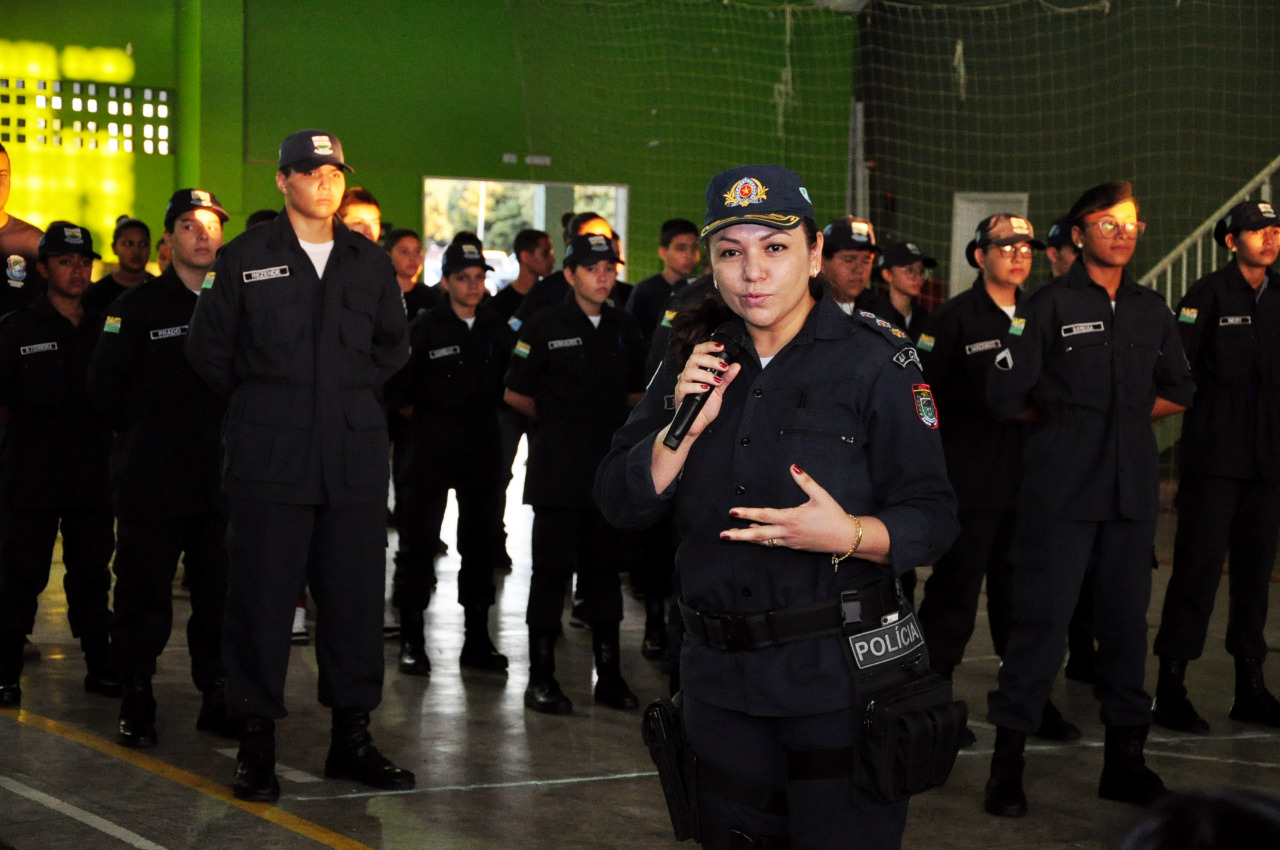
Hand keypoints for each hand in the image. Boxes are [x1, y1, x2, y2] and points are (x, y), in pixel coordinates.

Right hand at [672, 340, 741, 440]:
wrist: (696, 425)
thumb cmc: (705, 407)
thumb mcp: (719, 391)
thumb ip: (726, 378)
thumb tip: (736, 365)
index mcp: (697, 370)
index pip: (699, 352)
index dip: (708, 346)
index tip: (722, 346)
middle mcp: (688, 374)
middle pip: (694, 358)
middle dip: (710, 360)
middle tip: (723, 366)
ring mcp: (683, 384)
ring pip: (689, 371)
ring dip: (706, 375)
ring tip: (717, 382)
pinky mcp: (680, 395)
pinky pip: (685, 387)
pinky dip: (696, 386)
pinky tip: (706, 389)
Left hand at [720, 464, 888, 562]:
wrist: (845, 538)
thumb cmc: (833, 515)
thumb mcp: (821, 495)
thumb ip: (805, 481)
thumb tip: (793, 467)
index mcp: (791, 518)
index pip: (764, 515)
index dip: (747, 513)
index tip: (733, 512)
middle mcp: (787, 532)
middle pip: (758, 535)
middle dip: (739, 535)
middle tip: (723, 535)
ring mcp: (790, 541)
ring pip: (764, 541)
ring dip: (748, 538)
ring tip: (733, 536)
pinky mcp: (794, 546)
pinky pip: (773, 544)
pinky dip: (762, 540)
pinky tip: (755, 536)